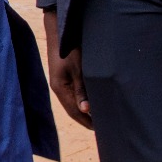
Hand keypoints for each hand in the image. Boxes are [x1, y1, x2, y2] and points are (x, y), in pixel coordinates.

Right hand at [43, 10, 91, 129]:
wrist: (61, 31)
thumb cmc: (70, 49)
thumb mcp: (78, 70)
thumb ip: (81, 91)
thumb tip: (86, 110)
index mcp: (60, 89)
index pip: (75, 112)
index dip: (87, 122)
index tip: (102, 130)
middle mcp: (58, 88)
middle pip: (73, 110)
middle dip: (86, 120)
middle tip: (103, 127)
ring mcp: (59, 82)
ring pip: (72, 102)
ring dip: (84, 111)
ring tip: (99, 118)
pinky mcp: (63, 76)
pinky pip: (72, 94)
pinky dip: (82, 100)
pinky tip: (91, 101)